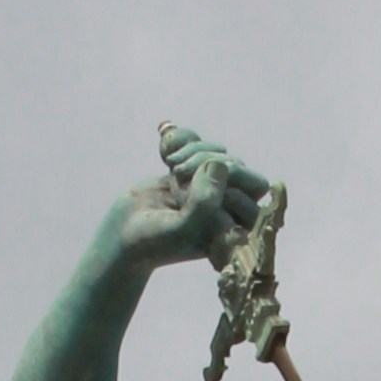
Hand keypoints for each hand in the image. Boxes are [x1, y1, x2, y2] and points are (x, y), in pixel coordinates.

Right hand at [119, 127, 274, 273]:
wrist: (124, 235)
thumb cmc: (154, 240)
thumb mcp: (181, 229)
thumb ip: (204, 204)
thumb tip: (220, 165)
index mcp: (238, 225)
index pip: (257, 186)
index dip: (227, 182)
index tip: (193, 196)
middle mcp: (229, 207)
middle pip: (239, 165)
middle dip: (207, 161)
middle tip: (178, 174)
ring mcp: (211, 188)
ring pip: (219, 152)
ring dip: (193, 153)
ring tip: (171, 168)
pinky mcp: (192, 172)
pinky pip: (198, 143)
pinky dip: (182, 140)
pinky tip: (165, 153)